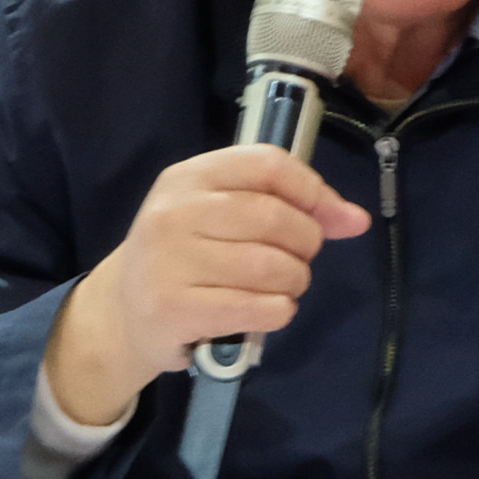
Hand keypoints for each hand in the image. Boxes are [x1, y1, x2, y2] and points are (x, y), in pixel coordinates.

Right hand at [43, 144, 370, 426]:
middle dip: (306, 244)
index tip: (327, 216)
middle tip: (296, 260)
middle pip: (276, 218)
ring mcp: (170, 262)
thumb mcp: (222, 216)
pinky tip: (266, 311)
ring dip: (294, 282)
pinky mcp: (175, 310)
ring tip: (281, 288)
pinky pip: (260, 308)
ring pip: (272, 267)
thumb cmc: (185, 256)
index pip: (267, 164)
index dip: (311, 190)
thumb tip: (356, 219)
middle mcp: (174, 213)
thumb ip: (288, 206)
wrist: (123, 313)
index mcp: (187, 177)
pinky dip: (279, 312)